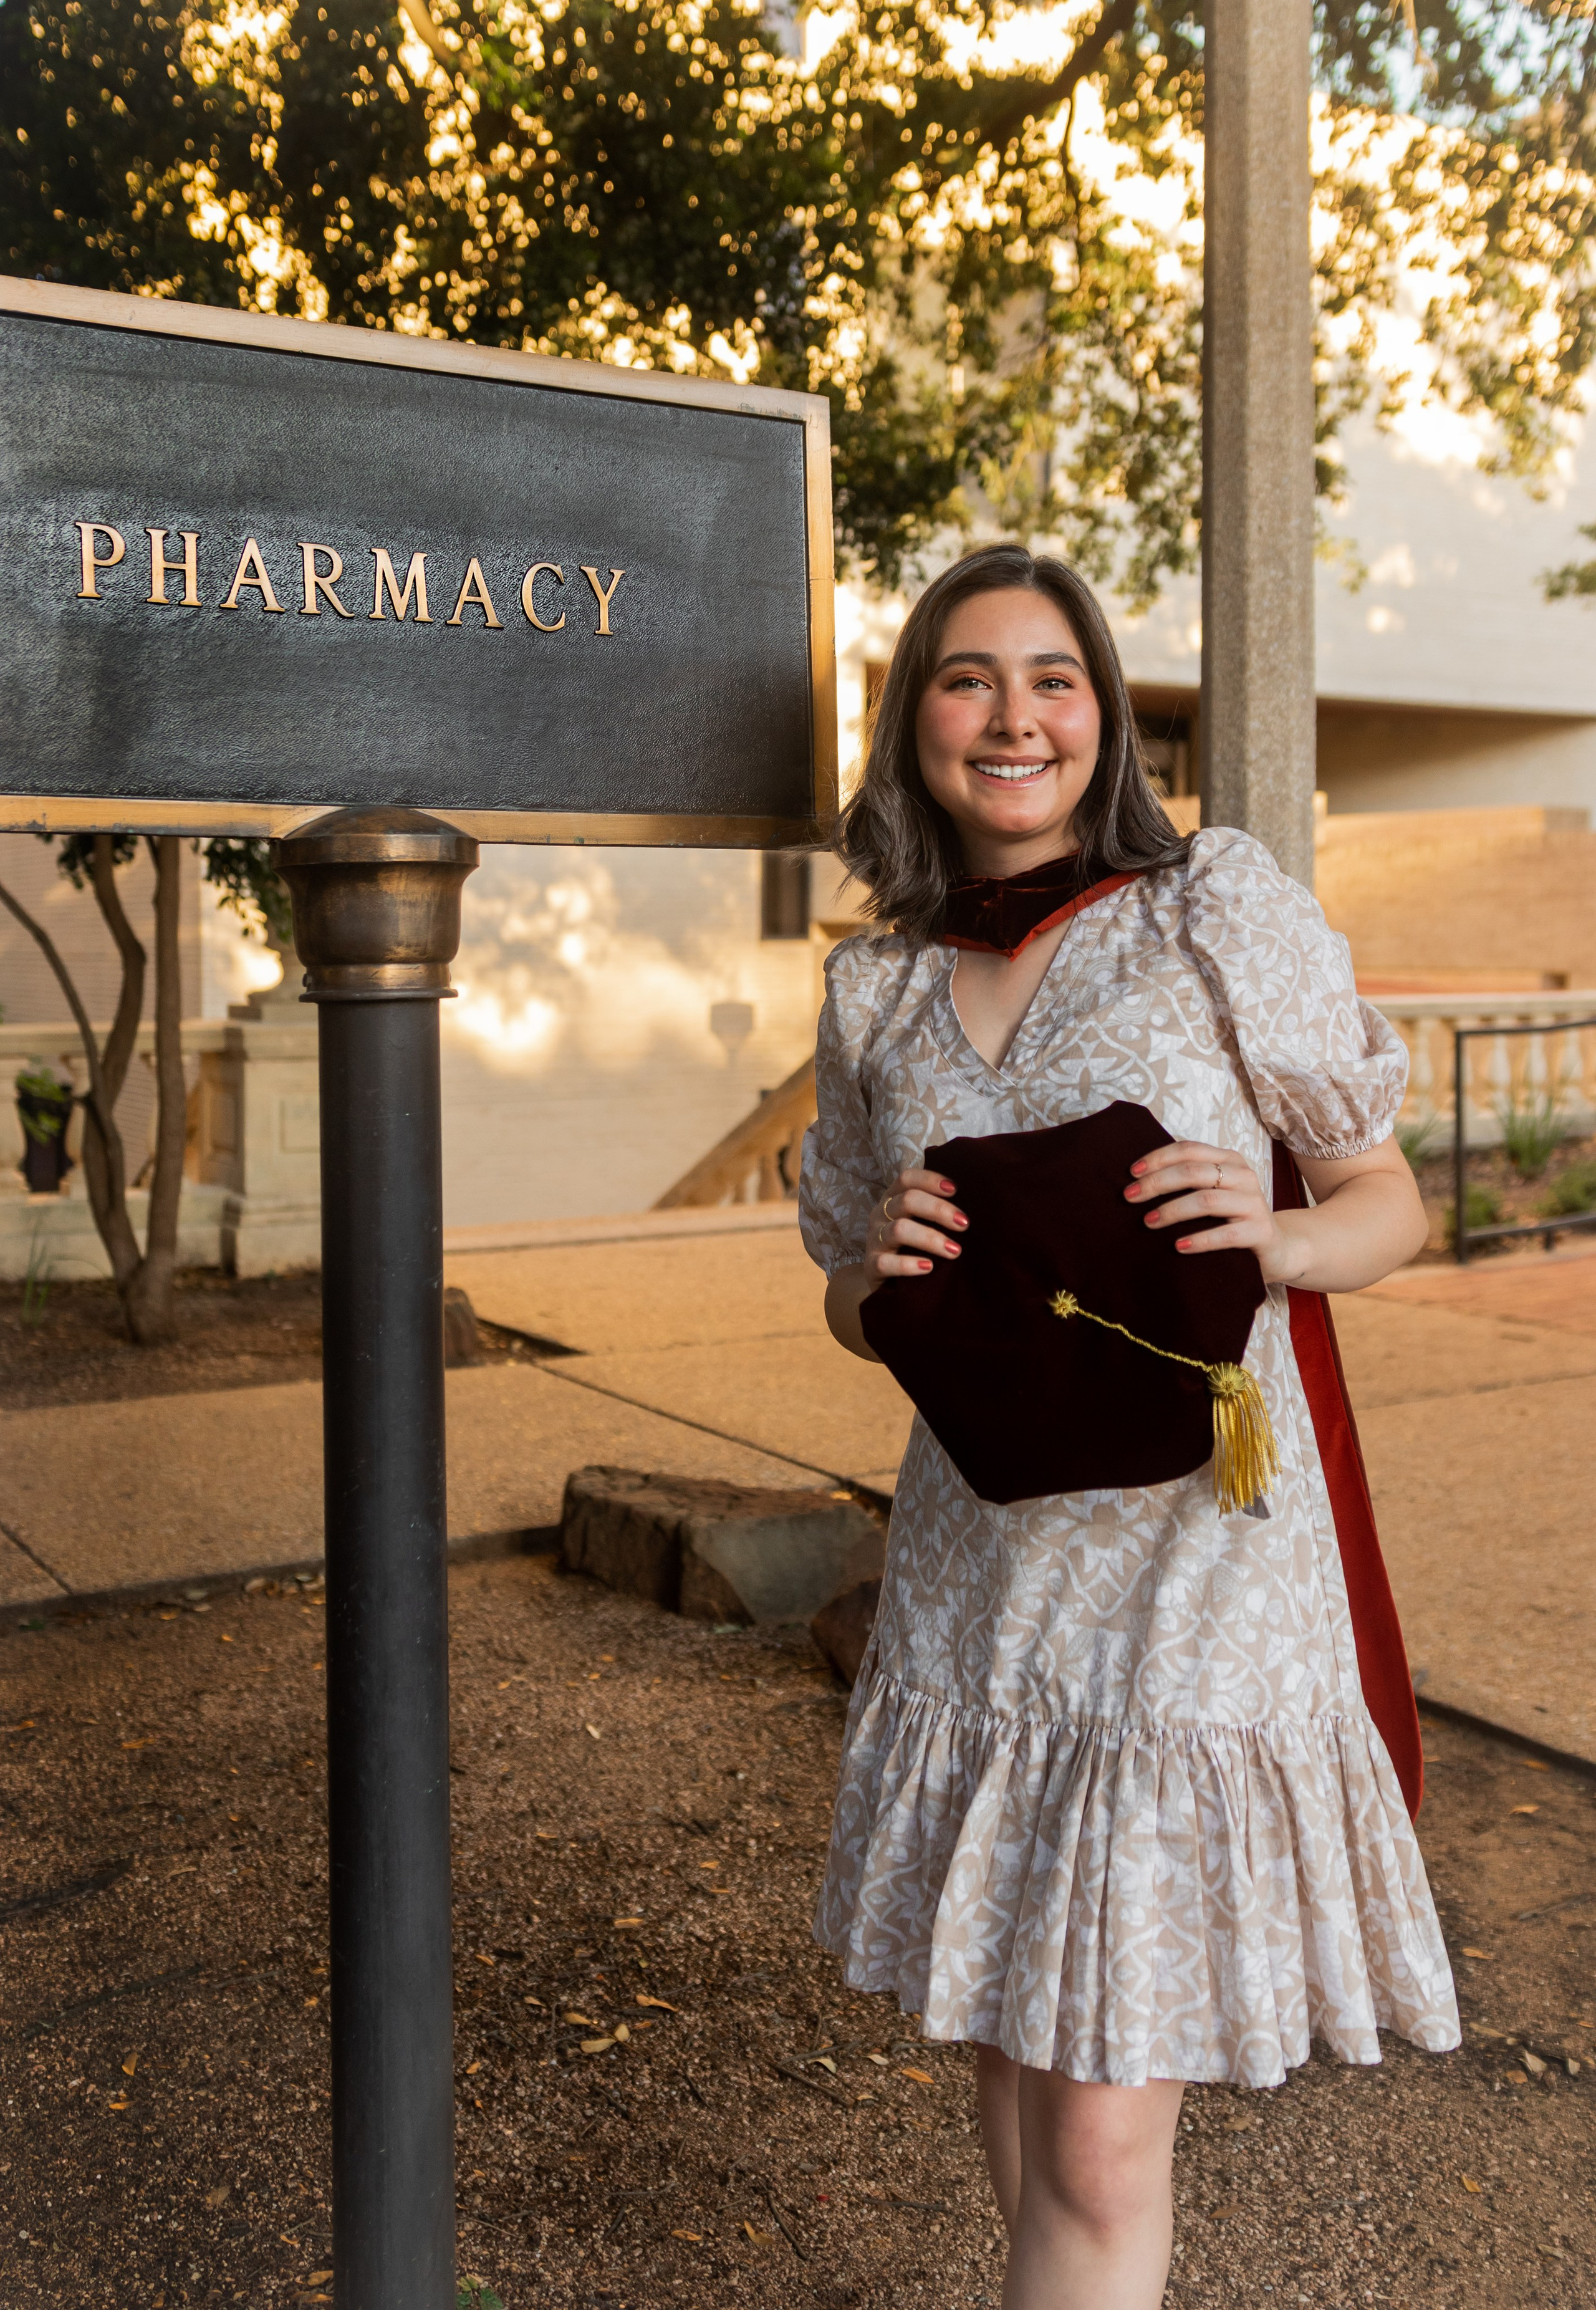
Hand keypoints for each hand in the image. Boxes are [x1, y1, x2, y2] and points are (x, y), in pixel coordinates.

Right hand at [863, 1166, 967, 1285]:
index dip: (930, 1180)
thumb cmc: (912, 1248)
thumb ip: (938, 1212)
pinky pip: (886, 1263)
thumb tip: (975, 1206)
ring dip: (930, 1238)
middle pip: (907, 1200)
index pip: (907, 1179)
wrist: (886, 1283)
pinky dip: (908, 1265)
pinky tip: (928, 1267)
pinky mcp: (871, 1266)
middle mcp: (881, 1215)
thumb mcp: (921, 1224)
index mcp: (893, 1199)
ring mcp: (874, 1240)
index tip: (955, 1189)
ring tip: (955, 1251)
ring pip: (899, 1230)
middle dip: (939, 1210)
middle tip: (964, 1224)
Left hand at [1124, 1140, 1286, 1274]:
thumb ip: (1188, 1182)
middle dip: (1157, 1183)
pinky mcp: (1260, 1231)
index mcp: (1229, 1160)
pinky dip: (1199, 1240)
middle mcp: (1243, 1176)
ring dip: (1172, 1211)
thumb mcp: (1214, 1192)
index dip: (1158, 1158)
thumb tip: (1138, 1181)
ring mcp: (1254, 1203)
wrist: (1277, 1247)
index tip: (1131, 1173)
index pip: (1189, 1149)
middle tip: (1129, 1197)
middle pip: (1193, 1171)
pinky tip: (1178, 1246)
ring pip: (1206, 1200)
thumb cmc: (1233, 1218)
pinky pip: (1226, 1234)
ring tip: (1148, 1222)